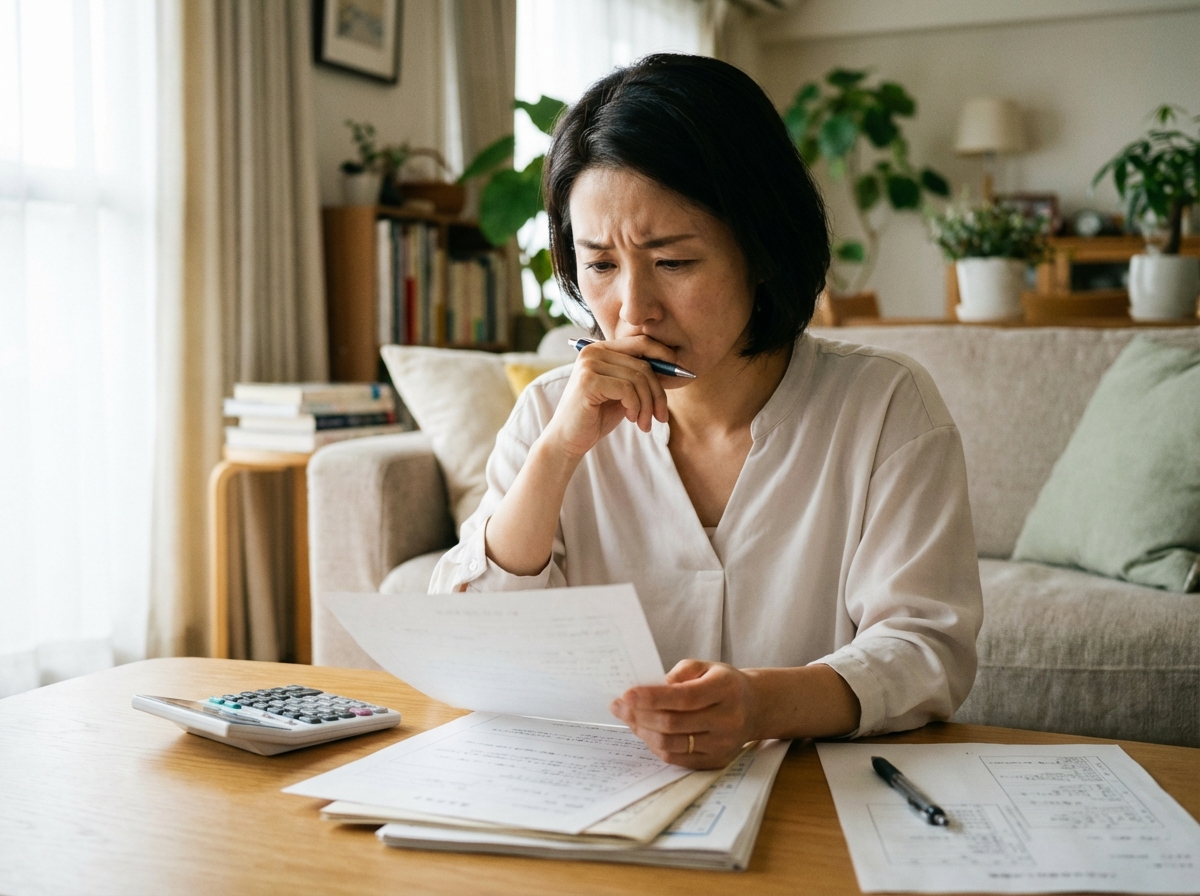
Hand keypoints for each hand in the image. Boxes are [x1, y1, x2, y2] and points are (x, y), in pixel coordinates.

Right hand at [541, 336, 673, 459]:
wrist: (568, 440)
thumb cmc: (597, 417)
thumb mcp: (624, 393)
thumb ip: (640, 377)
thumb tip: (674, 366)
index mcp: (601, 349)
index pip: (642, 343)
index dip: (665, 356)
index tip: (682, 374)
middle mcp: (593, 351)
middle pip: (644, 364)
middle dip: (658, 393)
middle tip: (660, 417)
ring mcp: (588, 364)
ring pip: (638, 378)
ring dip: (648, 405)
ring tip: (644, 423)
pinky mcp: (588, 381)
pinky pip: (628, 390)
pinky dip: (636, 407)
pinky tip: (630, 419)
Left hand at [610, 659, 757, 768]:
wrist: (755, 708)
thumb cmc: (723, 684)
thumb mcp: (706, 666)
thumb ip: (679, 673)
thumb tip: (648, 688)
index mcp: (726, 690)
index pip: (684, 698)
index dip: (652, 697)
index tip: (626, 694)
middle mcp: (727, 720)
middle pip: (673, 724)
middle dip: (639, 715)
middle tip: (619, 705)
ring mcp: (722, 745)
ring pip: (671, 744)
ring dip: (643, 731)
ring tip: (628, 717)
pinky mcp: (716, 761)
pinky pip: (676, 758)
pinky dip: (655, 745)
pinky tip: (645, 731)